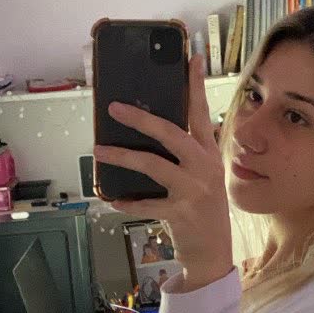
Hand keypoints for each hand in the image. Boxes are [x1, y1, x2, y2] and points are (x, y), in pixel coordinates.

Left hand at [94, 53, 233, 286]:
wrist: (214, 253)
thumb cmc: (204, 210)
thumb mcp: (205, 176)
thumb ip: (189, 153)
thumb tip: (153, 130)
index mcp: (209, 154)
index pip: (201, 113)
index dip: (196, 86)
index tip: (192, 59)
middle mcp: (204, 167)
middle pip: (171, 134)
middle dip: (141, 119)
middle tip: (115, 107)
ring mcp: (193, 190)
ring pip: (152, 165)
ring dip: (122, 156)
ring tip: (99, 149)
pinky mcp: (179, 212)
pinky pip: (144, 203)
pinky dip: (125, 202)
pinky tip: (110, 199)